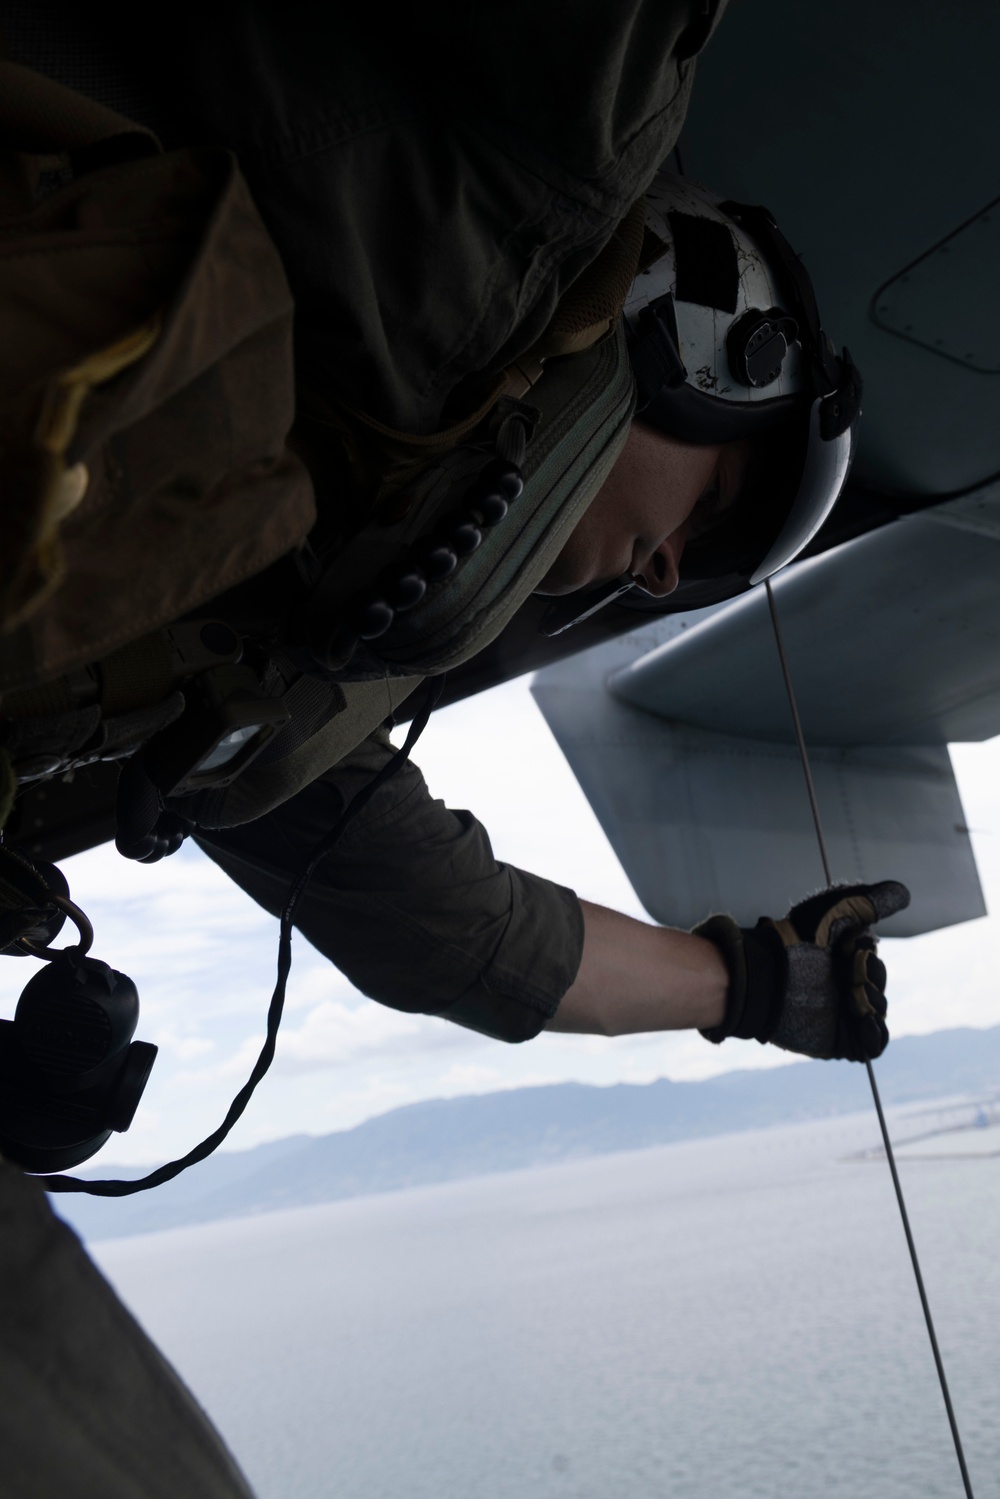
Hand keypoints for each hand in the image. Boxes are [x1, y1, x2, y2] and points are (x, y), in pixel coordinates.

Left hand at [695, 881, 909, 1061]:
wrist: (768, 976)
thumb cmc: (795, 939)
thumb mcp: (836, 909)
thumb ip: (872, 902)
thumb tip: (905, 893)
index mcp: (839, 958)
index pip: (873, 957)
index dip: (866, 951)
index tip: (848, 945)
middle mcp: (841, 984)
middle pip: (880, 982)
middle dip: (870, 974)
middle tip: (847, 970)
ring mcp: (841, 1013)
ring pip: (879, 1010)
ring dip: (871, 1000)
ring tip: (850, 993)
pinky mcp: (840, 1039)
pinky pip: (874, 1043)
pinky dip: (876, 1033)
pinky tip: (865, 1018)